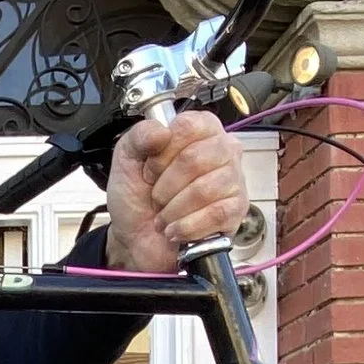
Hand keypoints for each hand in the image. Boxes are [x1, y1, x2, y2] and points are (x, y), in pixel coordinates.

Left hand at [105, 109, 251, 270]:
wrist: (138, 237)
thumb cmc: (138, 195)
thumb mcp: (127, 159)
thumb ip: (139, 136)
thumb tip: (161, 131)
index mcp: (201, 128)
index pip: (188, 127)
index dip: (161, 154)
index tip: (150, 171)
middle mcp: (224, 149)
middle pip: (195, 159)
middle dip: (164, 186)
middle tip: (156, 197)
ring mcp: (235, 179)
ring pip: (203, 190)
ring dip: (173, 210)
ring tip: (165, 216)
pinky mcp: (237, 210)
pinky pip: (216, 214)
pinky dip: (187, 226)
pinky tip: (176, 229)